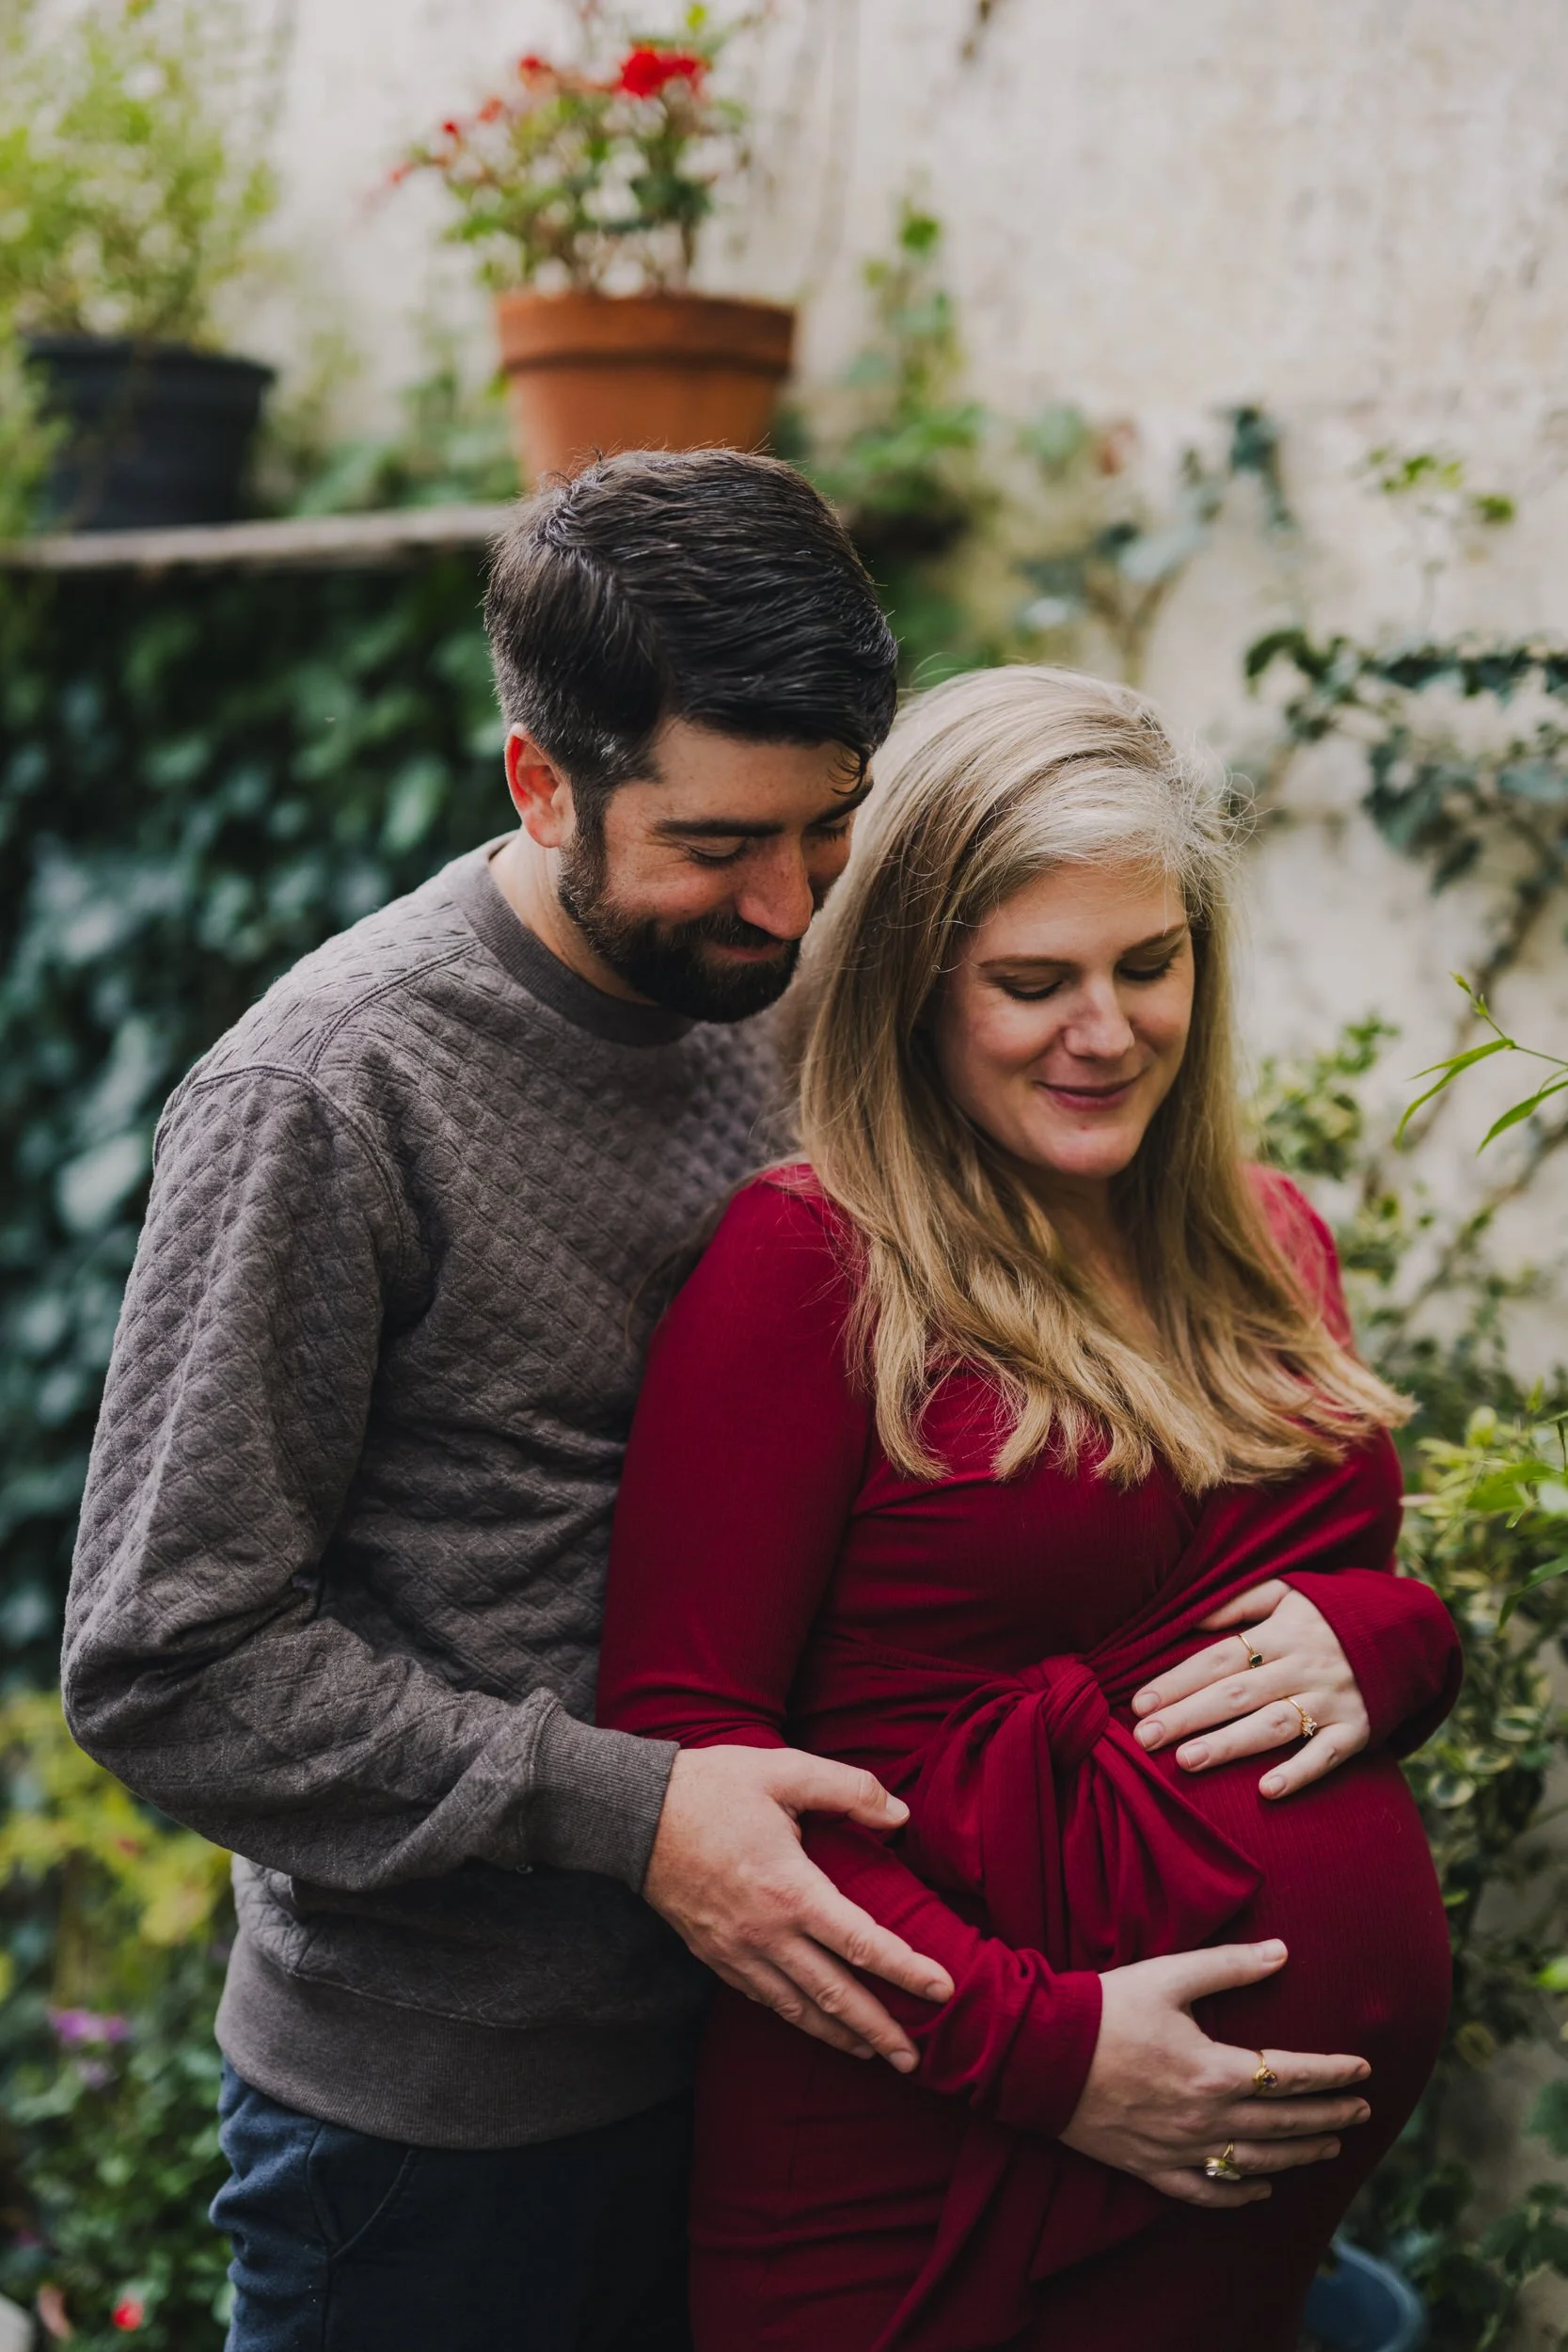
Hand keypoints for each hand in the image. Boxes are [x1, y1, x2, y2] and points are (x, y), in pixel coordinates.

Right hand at [643, 1745, 954, 2071]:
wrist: (633, 1814)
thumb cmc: (713, 1788)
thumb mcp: (786, 1770)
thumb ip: (849, 1790)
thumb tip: (901, 1816)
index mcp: (790, 1890)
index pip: (862, 1943)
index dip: (906, 1970)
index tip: (944, 1989)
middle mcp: (766, 1933)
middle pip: (835, 1995)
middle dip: (880, 2029)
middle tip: (917, 2059)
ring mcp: (737, 1951)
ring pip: (798, 2009)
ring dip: (841, 2035)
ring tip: (876, 2053)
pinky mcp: (714, 1956)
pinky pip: (765, 1999)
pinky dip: (798, 2018)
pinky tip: (816, 2023)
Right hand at [1059, 1940, 1371, 2206]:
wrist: (1040, 2055)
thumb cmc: (1105, 2008)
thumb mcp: (1168, 1976)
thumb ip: (1229, 1966)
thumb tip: (1282, 1951)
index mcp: (1215, 2070)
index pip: (1293, 2076)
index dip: (1334, 2073)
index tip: (1364, 2070)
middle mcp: (1206, 2118)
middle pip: (1285, 2124)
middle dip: (1330, 2117)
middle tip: (1362, 2111)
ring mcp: (1180, 2149)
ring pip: (1257, 2162)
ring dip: (1300, 2155)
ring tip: (1329, 2147)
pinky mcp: (1152, 2167)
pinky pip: (1207, 2191)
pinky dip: (1241, 2193)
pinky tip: (1262, 2189)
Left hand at [1130, 1580, 1369, 1799]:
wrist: (1407, 1631)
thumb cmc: (1329, 1614)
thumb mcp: (1289, 1592)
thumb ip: (1240, 1602)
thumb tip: (1192, 1620)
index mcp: (1281, 1632)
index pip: (1219, 1657)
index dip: (1178, 1679)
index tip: (1139, 1702)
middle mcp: (1303, 1665)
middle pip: (1236, 1693)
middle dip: (1187, 1716)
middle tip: (1144, 1738)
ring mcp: (1332, 1699)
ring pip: (1273, 1725)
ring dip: (1229, 1744)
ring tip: (1185, 1762)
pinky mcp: (1359, 1730)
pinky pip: (1327, 1755)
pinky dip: (1299, 1773)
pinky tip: (1267, 1791)